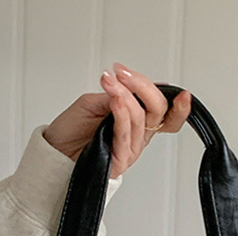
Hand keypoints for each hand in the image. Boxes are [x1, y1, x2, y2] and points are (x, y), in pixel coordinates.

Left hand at [43, 62, 191, 179]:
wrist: (54, 152)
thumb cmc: (72, 130)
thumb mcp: (95, 102)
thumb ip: (116, 95)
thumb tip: (130, 86)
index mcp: (136, 123)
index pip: (165, 115)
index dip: (179, 108)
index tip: (183, 94)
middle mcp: (136, 137)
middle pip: (157, 112)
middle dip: (144, 87)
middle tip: (124, 73)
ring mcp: (128, 149)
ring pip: (140, 119)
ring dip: (126, 95)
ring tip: (111, 81)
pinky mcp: (118, 160)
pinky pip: (125, 133)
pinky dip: (121, 111)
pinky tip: (115, 97)